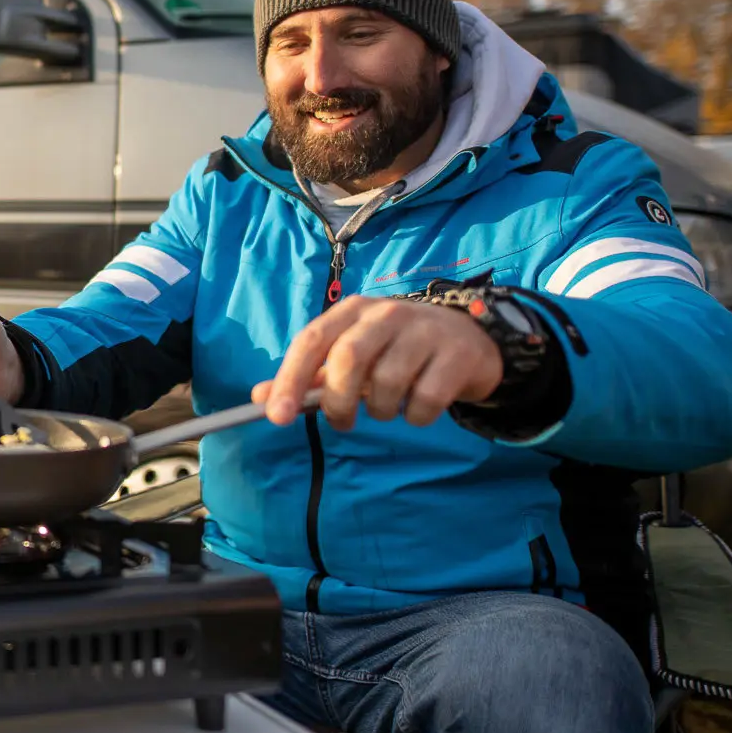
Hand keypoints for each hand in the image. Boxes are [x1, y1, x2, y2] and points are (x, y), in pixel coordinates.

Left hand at [251, 296, 501, 430]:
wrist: (471, 340)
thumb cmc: (397, 350)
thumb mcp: (352, 354)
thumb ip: (309, 376)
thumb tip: (260, 399)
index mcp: (352, 311)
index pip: (311, 341)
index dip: (290, 379)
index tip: (277, 417)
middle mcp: (387, 313)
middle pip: (348, 359)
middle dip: (337, 401)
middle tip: (342, 421)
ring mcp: (425, 331)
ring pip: (387, 383)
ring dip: (380, 411)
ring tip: (387, 406)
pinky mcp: (457, 355)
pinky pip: (425, 400)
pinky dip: (416, 416)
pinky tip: (418, 408)